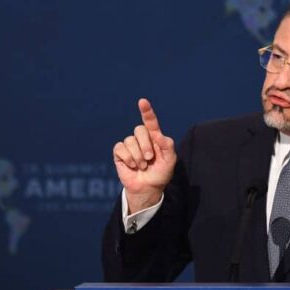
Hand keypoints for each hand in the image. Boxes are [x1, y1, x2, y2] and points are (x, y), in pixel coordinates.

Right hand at [113, 98, 175, 212]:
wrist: (148, 188)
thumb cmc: (161, 173)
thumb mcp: (170, 160)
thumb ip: (168, 146)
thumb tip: (159, 135)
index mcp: (154, 137)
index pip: (150, 122)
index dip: (146, 111)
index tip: (142, 101)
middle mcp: (141, 139)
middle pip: (139, 130)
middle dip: (145, 145)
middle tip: (149, 159)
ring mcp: (130, 145)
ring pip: (129, 140)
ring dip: (137, 156)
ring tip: (142, 166)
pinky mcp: (120, 153)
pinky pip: (120, 148)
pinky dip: (127, 158)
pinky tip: (132, 166)